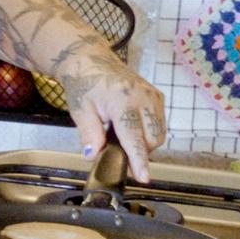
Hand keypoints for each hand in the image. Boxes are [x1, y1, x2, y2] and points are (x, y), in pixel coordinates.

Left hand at [67, 66, 165, 182]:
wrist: (91, 61)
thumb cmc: (84, 84)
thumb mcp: (80, 110)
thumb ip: (89, 133)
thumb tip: (93, 155)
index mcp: (122, 100)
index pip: (134, 136)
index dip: (139, 159)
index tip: (143, 177)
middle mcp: (143, 97)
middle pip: (152, 138)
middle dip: (140, 150)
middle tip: (119, 148)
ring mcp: (153, 95)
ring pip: (159, 132)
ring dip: (145, 141)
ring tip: (123, 134)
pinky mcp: (157, 95)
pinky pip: (159, 122)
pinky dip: (149, 131)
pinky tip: (131, 126)